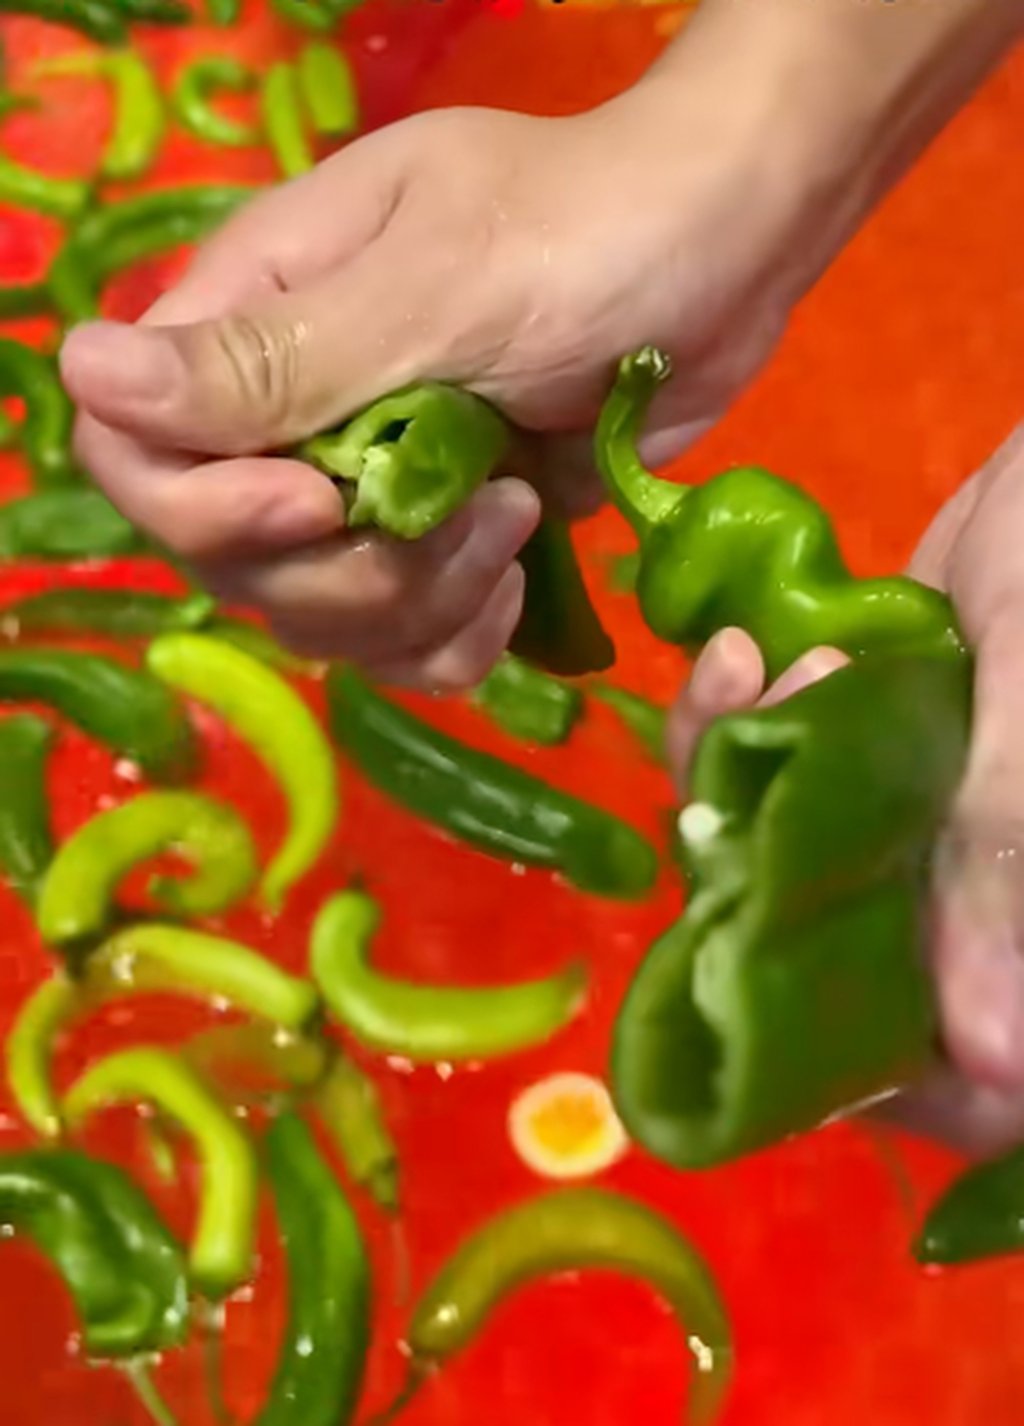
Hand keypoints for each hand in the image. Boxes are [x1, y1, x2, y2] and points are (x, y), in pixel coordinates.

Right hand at [60, 79, 809, 687]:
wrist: (723, 259)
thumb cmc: (589, 234)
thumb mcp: (436, 284)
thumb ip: (273, 359)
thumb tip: (80, 377)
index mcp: (256, 320)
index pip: (136, 452)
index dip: (202, 510)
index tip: (321, 502)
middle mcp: (290, 417)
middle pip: (230, 562)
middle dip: (348, 573)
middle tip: (477, 511)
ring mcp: (368, 490)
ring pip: (321, 619)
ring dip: (420, 605)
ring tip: (518, 520)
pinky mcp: (442, 546)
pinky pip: (404, 645)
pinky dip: (455, 642)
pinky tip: (515, 589)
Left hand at [666, 424, 1023, 1156]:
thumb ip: (1008, 858)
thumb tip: (994, 1070)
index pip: (969, 1089)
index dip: (869, 1079)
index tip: (763, 978)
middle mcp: (984, 902)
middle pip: (843, 969)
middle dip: (753, 876)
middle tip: (735, 775)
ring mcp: (923, 828)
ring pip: (789, 866)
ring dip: (739, 777)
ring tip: (771, 664)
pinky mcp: (874, 754)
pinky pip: (779, 778)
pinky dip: (742, 723)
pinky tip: (752, 650)